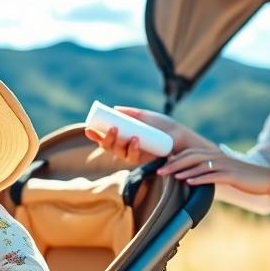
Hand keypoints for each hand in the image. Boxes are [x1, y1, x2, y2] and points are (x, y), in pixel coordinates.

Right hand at [84, 107, 213, 163]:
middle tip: (109, 127)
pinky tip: (134, 140)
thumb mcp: (146, 116)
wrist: (181, 137)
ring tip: (118, 130)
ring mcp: (133, 155)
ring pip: (118, 152)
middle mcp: (126, 148)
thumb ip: (132, 112)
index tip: (88, 128)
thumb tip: (115, 109)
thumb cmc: (164, 126)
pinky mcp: (143, 161)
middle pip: (109, 146)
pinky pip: (132, 157)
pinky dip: (132, 148)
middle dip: (105, 138)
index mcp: (124, 137)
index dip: (95, 135)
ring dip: (115, 142)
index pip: (105, 138)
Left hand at [159, 147, 269, 194]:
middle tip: (158, 170)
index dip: (175, 158)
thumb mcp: (225, 172)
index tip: (161, 164)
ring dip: (182, 170)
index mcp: (215, 155)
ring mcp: (225, 165)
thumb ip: (210, 171)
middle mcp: (218, 157)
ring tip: (168, 176)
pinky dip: (199, 179)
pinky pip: (212, 176)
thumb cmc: (245, 178)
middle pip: (191, 157)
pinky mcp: (232, 176)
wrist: (268, 179)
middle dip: (173, 163)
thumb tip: (193, 177)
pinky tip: (188, 183)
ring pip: (199, 165)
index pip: (190, 153)